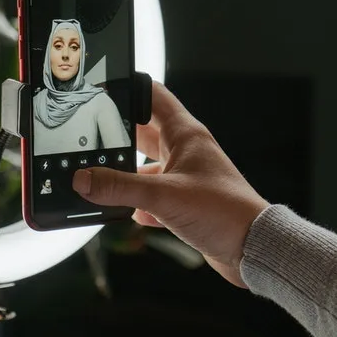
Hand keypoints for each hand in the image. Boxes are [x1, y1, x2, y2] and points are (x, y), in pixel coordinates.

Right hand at [71, 81, 268, 286]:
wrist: (251, 248)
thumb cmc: (224, 212)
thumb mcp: (164, 196)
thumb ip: (120, 187)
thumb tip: (84, 179)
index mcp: (186, 135)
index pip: (153, 96)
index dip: (127, 89)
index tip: (100, 91)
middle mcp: (186, 151)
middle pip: (144, 132)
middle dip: (118, 136)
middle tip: (90, 141)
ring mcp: (186, 176)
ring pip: (147, 166)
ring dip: (127, 174)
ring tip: (104, 181)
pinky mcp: (185, 202)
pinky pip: (154, 196)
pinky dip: (139, 204)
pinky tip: (132, 214)